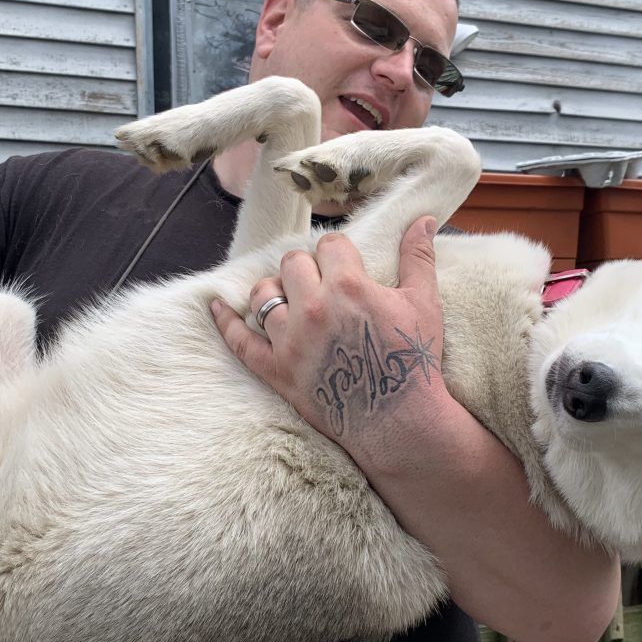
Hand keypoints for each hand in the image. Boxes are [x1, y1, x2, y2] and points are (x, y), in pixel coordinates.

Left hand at [211, 217, 451, 459]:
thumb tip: (424, 219)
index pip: (329, 245)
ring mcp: (289, 340)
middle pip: (293, 263)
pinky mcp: (275, 370)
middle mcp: (313, 308)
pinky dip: (225, 321)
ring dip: (275, 290)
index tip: (346, 267)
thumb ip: (418, 257)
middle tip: (322, 286)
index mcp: (348, 285)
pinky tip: (218, 307)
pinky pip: (239, 341)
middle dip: (308, 269)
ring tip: (290, 298)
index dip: (339, 254)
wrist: (400, 422)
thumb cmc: (414, 361)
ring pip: (263, 293)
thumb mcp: (423, 303)